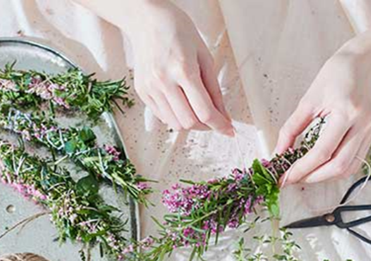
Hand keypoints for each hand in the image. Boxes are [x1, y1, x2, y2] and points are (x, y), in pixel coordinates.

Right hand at [128, 1, 232, 134]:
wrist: (146, 20)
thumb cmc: (178, 31)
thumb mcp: (204, 56)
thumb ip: (214, 89)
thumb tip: (223, 114)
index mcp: (183, 69)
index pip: (204, 111)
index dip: (220, 125)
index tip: (229, 130)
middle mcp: (164, 81)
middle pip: (189, 122)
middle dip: (206, 126)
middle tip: (214, 119)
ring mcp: (150, 88)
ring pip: (175, 123)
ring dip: (191, 123)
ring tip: (198, 111)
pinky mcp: (142, 91)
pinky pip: (162, 116)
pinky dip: (176, 117)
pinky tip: (183, 105)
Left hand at [275, 43, 370, 184]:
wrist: (363, 64)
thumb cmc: (335, 75)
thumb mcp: (308, 99)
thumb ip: (292, 128)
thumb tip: (278, 152)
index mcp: (345, 113)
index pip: (322, 152)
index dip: (302, 169)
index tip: (285, 176)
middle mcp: (361, 126)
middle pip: (338, 166)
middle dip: (313, 177)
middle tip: (293, 178)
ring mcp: (369, 133)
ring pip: (349, 169)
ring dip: (325, 177)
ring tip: (305, 175)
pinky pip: (355, 162)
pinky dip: (336, 170)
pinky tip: (321, 167)